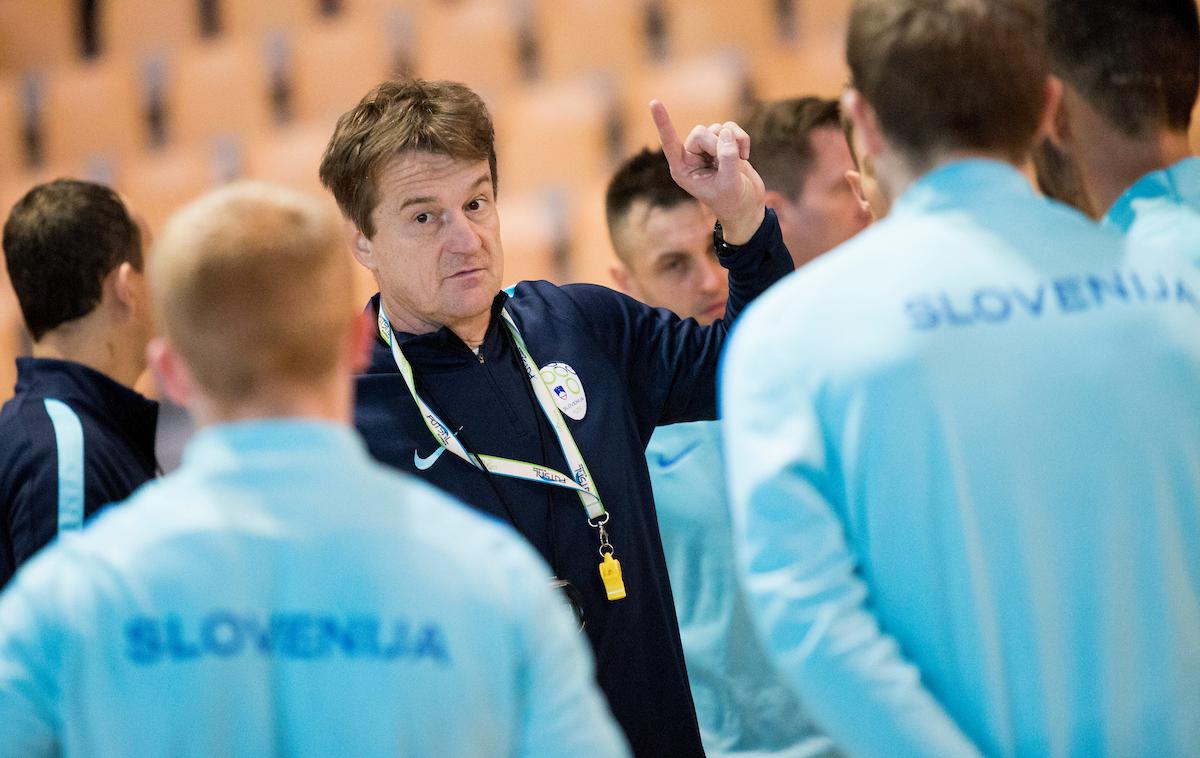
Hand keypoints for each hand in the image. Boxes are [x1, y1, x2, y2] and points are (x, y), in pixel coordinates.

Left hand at [651, 100, 765, 244]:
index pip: (669, 143)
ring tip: (739, 161)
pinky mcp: (723, 144)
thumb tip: (725, 132)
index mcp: (683, 170)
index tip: (654, 103)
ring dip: (733, 141)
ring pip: (717, 129)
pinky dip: (741, 138)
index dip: (663, 123)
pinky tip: (746, 156)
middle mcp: (691, 157)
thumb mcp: (729, 182)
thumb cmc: (733, 201)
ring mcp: (707, 150)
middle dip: (717, 145)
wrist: (746, 207)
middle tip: (728, 164)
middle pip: (700, 132)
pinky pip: (730, 128)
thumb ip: (727, 157)